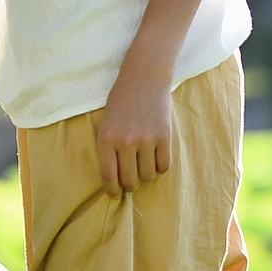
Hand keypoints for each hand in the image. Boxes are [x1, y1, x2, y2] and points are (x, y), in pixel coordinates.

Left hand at [96, 60, 172, 197]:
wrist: (144, 77)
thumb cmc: (121, 101)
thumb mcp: (107, 123)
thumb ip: (110, 149)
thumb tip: (116, 180)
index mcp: (106, 138)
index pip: (108, 176)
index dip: (112, 189)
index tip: (115, 192)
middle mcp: (125, 141)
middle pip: (129, 180)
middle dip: (130, 183)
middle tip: (131, 178)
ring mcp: (146, 139)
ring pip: (148, 175)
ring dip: (146, 174)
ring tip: (144, 162)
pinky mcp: (165, 137)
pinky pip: (164, 166)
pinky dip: (160, 166)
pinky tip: (156, 156)